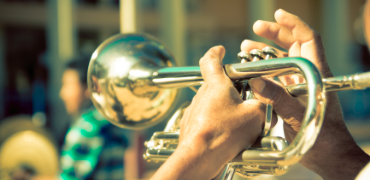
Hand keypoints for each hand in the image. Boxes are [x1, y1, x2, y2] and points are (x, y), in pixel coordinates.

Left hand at [151, 46, 265, 179]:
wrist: (200, 158)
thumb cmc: (223, 134)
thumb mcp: (255, 116)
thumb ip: (262, 105)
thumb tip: (263, 106)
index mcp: (215, 85)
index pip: (211, 60)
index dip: (216, 53)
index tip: (220, 50)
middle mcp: (202, 95)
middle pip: (217, 86)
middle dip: (231, 91)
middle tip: (245, 100)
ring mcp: (195, 111)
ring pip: (213, 105)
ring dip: (226, 110)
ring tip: (240, 125)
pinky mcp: (192, 127)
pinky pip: (208, 120)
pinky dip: (218, 124)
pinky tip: (228, 137)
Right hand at [244, 9, 369, 179]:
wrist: (327, 154)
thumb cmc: (321, 135)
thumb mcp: (298, 115)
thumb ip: (278, 98)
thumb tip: (256, 82)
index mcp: (316, 73)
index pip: (308, 39)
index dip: (294, 24)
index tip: (277, 14)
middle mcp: (308, 74)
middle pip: (293, 45)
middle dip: (274, 34)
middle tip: (255, 29)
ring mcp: (299, 84)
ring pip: (282, 60)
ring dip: (265, 52)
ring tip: (246, 48)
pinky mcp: (292, 95)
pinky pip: (276, 76)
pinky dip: (263, 70)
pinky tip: (251, 70)